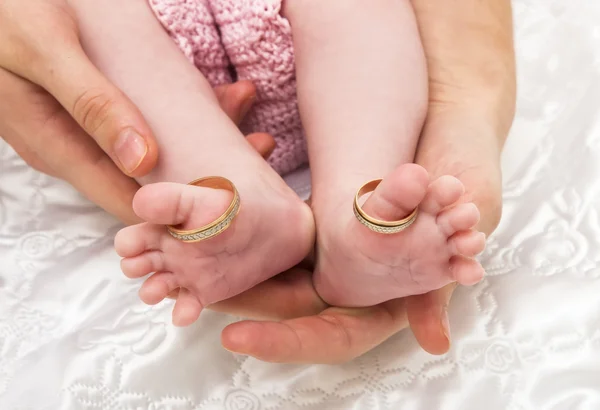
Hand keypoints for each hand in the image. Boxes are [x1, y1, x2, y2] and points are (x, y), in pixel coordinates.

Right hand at [0, 0, 273, 223]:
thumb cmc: (3, 16)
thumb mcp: (46, 49)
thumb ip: (90, 103)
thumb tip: (141, 161)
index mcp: (60, 147)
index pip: (132, 202)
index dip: (183, 206)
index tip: (233, 195)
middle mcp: (74, 149)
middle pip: (150, 177)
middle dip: (204, 166)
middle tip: (257, 141)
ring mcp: (82, 131)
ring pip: (151, 149)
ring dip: (198, 132)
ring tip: (242, 106)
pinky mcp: (90, 110)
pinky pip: (141, 122)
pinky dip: (178, 111)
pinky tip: (211, 93)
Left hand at [209, 0, 516, 362]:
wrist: (451, 126)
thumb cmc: (467, 179)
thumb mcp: (459, 236)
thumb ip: (438, 287)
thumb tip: (433, 340)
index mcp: (386, 299)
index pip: (329, 333)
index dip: (285, 340)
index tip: (235, 336)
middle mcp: (357, 282)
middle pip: (290, 310)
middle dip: (241, 304)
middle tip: (189, 293)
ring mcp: (338, 252)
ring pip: (280, 274)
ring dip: (236, 272)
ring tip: (184, 260)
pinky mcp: (324, 222)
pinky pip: (283, 237)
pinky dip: (252, 237)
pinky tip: (215, 227)